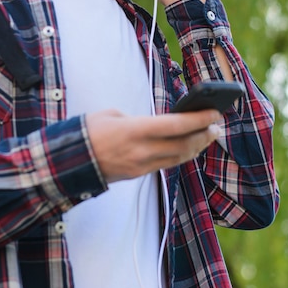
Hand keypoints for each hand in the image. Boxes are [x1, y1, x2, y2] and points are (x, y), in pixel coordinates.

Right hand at [85, 108, 220, 182]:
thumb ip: (137, 119)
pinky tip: (190, 147)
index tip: (214, 113)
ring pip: (178, 158)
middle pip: (183, 145)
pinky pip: (167, 164)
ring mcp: (141, 165)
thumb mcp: (112, 114)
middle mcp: (141, 150)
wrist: (70, 161)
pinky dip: (182, 155)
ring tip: (209, 135)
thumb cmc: (89, 131)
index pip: (175, 125)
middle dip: (203, 135)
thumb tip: (156, 125)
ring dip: (197, 147)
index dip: (198, 120)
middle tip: (217, 125)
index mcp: (134, 130)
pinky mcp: (138, 174)